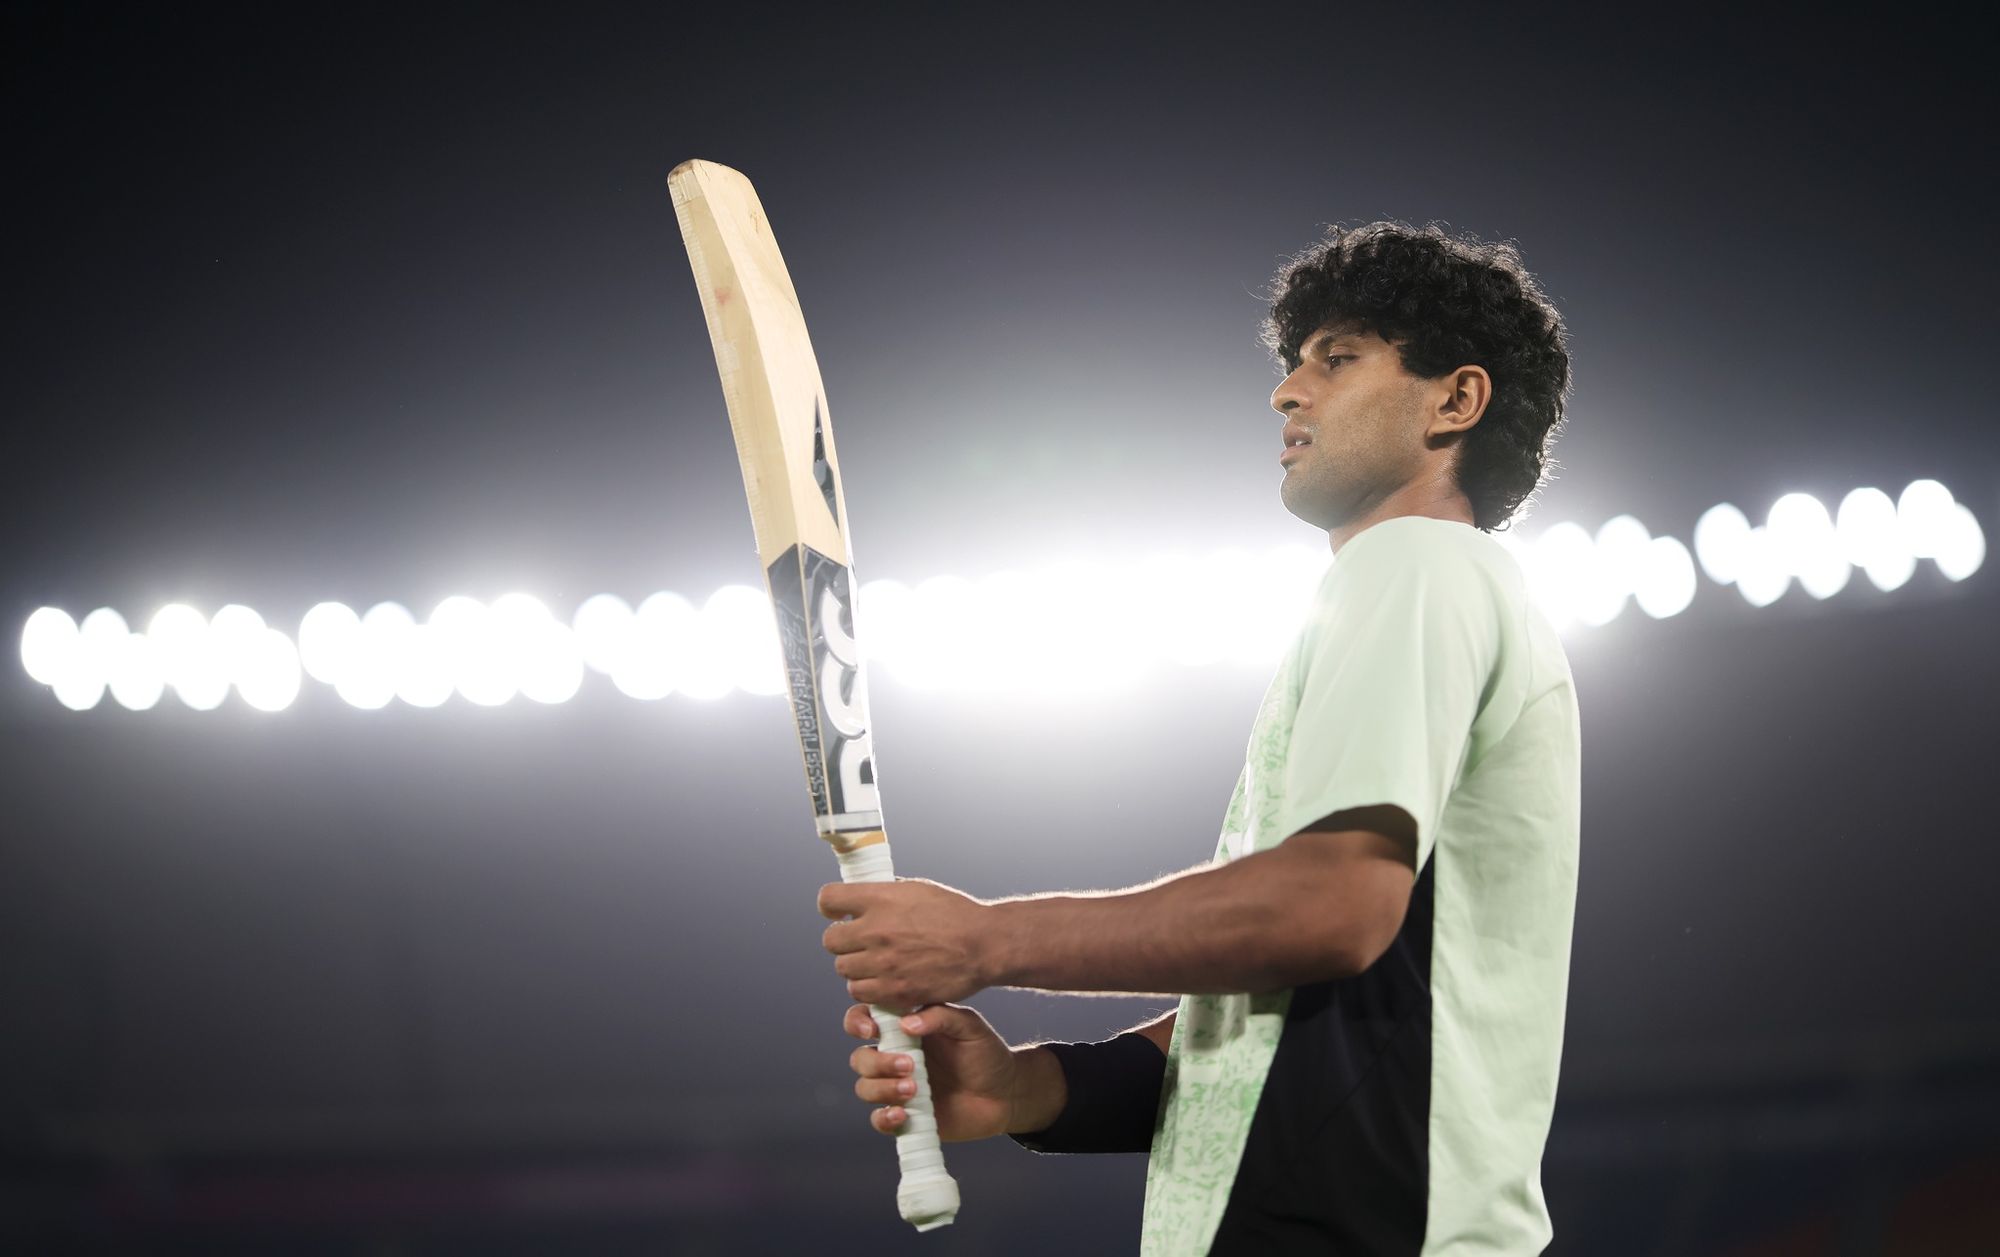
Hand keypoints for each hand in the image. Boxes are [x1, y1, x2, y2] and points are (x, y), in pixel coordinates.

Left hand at [819, 878, 995, 1007]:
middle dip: (843, 940)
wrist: (983, 944)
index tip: (838, 912)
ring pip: (843, 969)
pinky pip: (860, 992)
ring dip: (855, 966)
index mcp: (880, 899)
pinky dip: (868, 987)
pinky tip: (883, 978)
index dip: (831, 906)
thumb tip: (860, 899)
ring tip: (874, 962)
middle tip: (860, 941)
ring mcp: (883, 964)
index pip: (828, 900)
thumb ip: (884, 894)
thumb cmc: (954, 914)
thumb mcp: (916, 889)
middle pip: (830, 940)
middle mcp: (876, 931)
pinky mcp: (894, 991)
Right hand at [845, 1002, 1040, 1141]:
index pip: (865, 1020)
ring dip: (882, 1088)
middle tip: (910, 1065)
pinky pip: (878, 1120)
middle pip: (861, 1058)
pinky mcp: (905, 1116)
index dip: (858, 1022)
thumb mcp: (970, 1027)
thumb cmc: (986, 1054)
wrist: (1005, 1094)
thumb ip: (941, 1016)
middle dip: (878, 1062)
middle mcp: (894, 1058)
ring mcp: (897, 1088)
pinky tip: (902, 1114)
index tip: (872, 1029)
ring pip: (865, 1087)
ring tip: (914, 1089)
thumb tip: (907, 1022)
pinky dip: (884, 1117)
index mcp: (904, 1030)